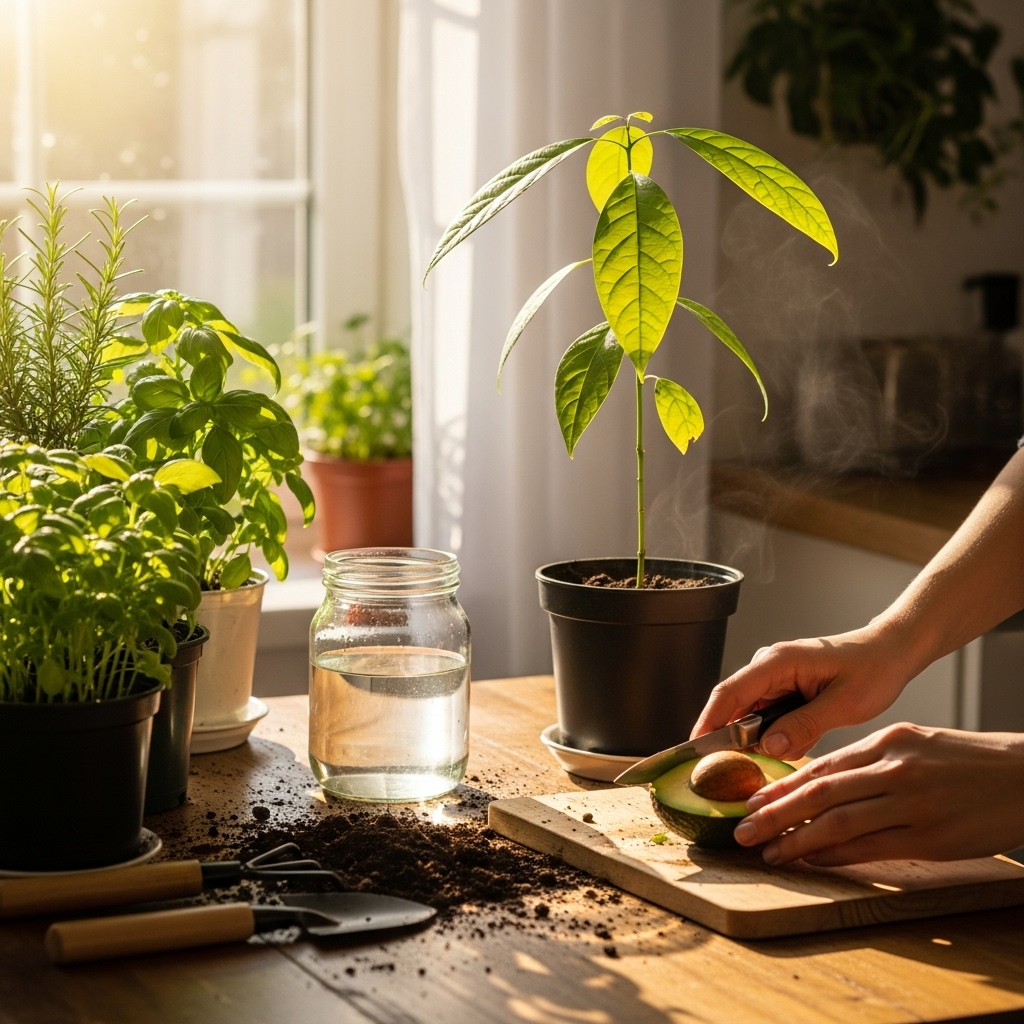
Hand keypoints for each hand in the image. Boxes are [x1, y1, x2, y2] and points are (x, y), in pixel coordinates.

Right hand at [690, 624, 915, 759]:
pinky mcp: (783, 686)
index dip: (707, 722)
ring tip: (775, 751)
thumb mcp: (845, 704)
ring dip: (757, 736)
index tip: (693, 752)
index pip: (729, 693)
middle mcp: (768, 665)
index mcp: (778, 662)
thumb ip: (805, 725)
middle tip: (726, 770)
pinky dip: (773, 731)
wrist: (891, 651)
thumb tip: (768, 747)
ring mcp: (774, 675)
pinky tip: (794, 739)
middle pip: (733, 704)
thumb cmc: (873, 670)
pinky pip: (766, 713)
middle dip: (729, 736)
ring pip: (750, 712)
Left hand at [732, 724, 1023, 865]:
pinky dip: (836, 855)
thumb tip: (825, 782)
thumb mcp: (916, 746)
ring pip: (839, 821)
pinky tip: (811, 861)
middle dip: (775, 813)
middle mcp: (893, 768)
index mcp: (887, 742)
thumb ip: (872, 762)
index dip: (782, 787)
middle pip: (819, 791)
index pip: (822, 766)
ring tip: (769, 852)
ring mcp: (911, 802)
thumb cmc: (968, 763)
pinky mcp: (931, 835)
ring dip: (797, 839)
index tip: (752, 801)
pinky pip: (872, 846)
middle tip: (743, 829)